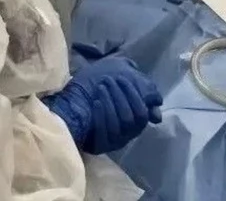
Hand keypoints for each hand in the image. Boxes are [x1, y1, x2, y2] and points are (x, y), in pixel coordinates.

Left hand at [42, 56, 162, 154]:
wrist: (69, 107)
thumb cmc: (95, 89)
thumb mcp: (119, 83)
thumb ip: (141, 89)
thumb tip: (157, 103)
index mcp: (134, 121)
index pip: (142, 113)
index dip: (134, 95)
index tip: (121, 78)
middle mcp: (126, 135)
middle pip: (131, 119)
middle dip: (121, 97)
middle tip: (109, 81)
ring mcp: (112, 142)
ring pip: (119, 125)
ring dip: (111, 103)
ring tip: (101, 87)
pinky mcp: (98, 146)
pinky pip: (104, 134)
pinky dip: (102, 115)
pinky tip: (96, 101)